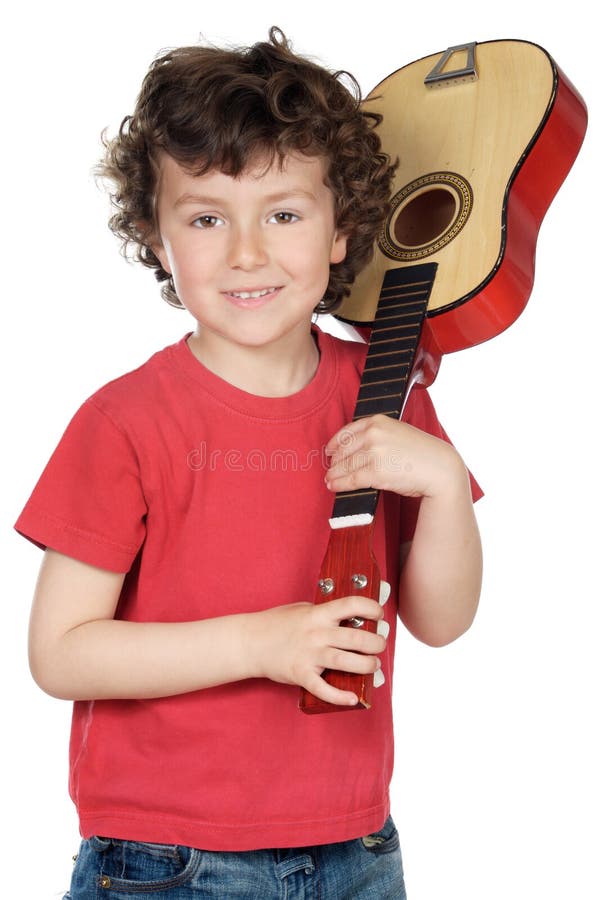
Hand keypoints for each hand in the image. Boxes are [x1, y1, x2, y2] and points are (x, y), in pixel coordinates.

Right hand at [250, 596, 386, 705]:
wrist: (250, 642)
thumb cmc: (276, 624)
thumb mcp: (301, 609)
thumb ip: (324, 613)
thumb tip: (350, 617)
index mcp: (318, 614)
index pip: (352, 605)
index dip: (372, 608)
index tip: (378, 614)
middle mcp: (317, 633)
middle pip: (357, 637)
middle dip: (376, 643)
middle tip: (379, 645)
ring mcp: (309, 655)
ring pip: (347, 661)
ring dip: (367, 666)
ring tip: (373, 666)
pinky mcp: (301, 674)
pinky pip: (324, 688)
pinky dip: (340, 696)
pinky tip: (353, 698)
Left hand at [324, 414, 464, 498]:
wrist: (439, 468)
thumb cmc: (422, 453)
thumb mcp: (399, 432)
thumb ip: (379, 434)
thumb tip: (357, 448)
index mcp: (378, 421)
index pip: (348, 431)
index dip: (335, 443)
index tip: (329, 450)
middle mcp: (374, 434)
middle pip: (344, 449)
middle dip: (334, 461)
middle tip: (329, 469)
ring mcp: (374, 453)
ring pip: (345, 465)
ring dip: (334, 474)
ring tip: (329, 480)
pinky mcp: (376, 472)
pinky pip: (351, 479)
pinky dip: (340, 484)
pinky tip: (334, 486)